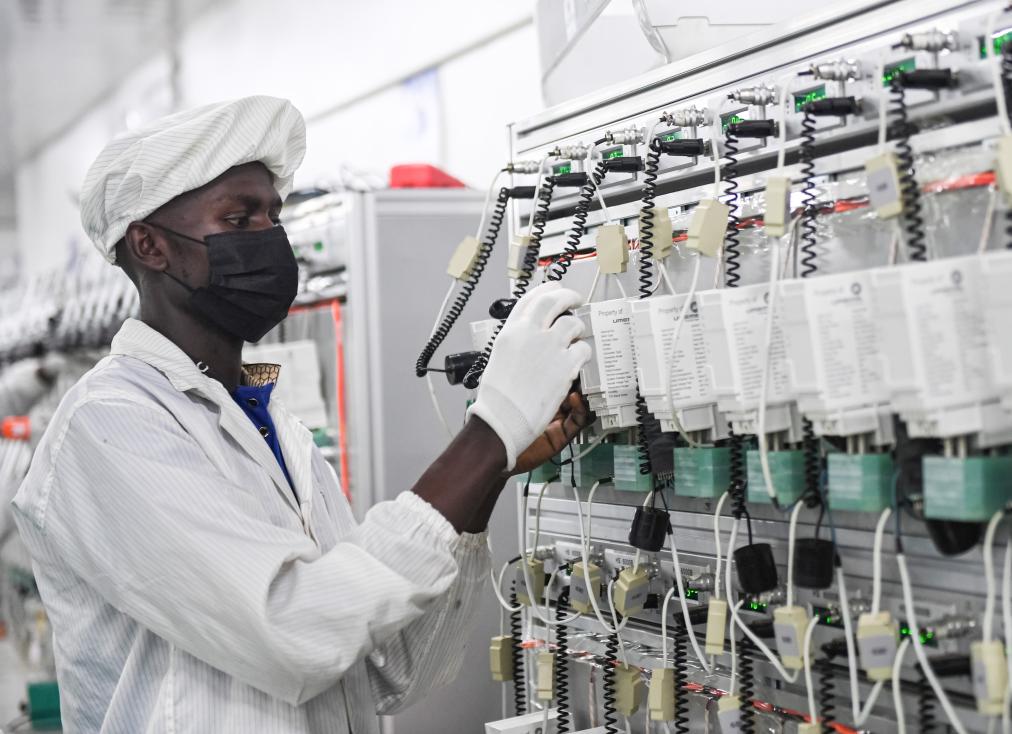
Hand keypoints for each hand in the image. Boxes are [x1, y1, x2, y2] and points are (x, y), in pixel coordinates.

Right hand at [467, 282, 591, 470]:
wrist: (502, 420)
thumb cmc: (497, 398)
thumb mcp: (500, 358)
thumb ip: (517, 341)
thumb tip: (530, 334)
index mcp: (511, 332)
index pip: (530, 299)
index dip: (546, 290)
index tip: (555, 288)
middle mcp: (530, 334)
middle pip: (555, 301)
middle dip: (569, 297)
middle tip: (576, 300)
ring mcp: (549, 348)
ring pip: (573, 324)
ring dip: (578, 329)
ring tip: (576, 338)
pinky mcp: (565, 365)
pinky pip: (583, 349)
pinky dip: (583, 353)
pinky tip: (577, 360)